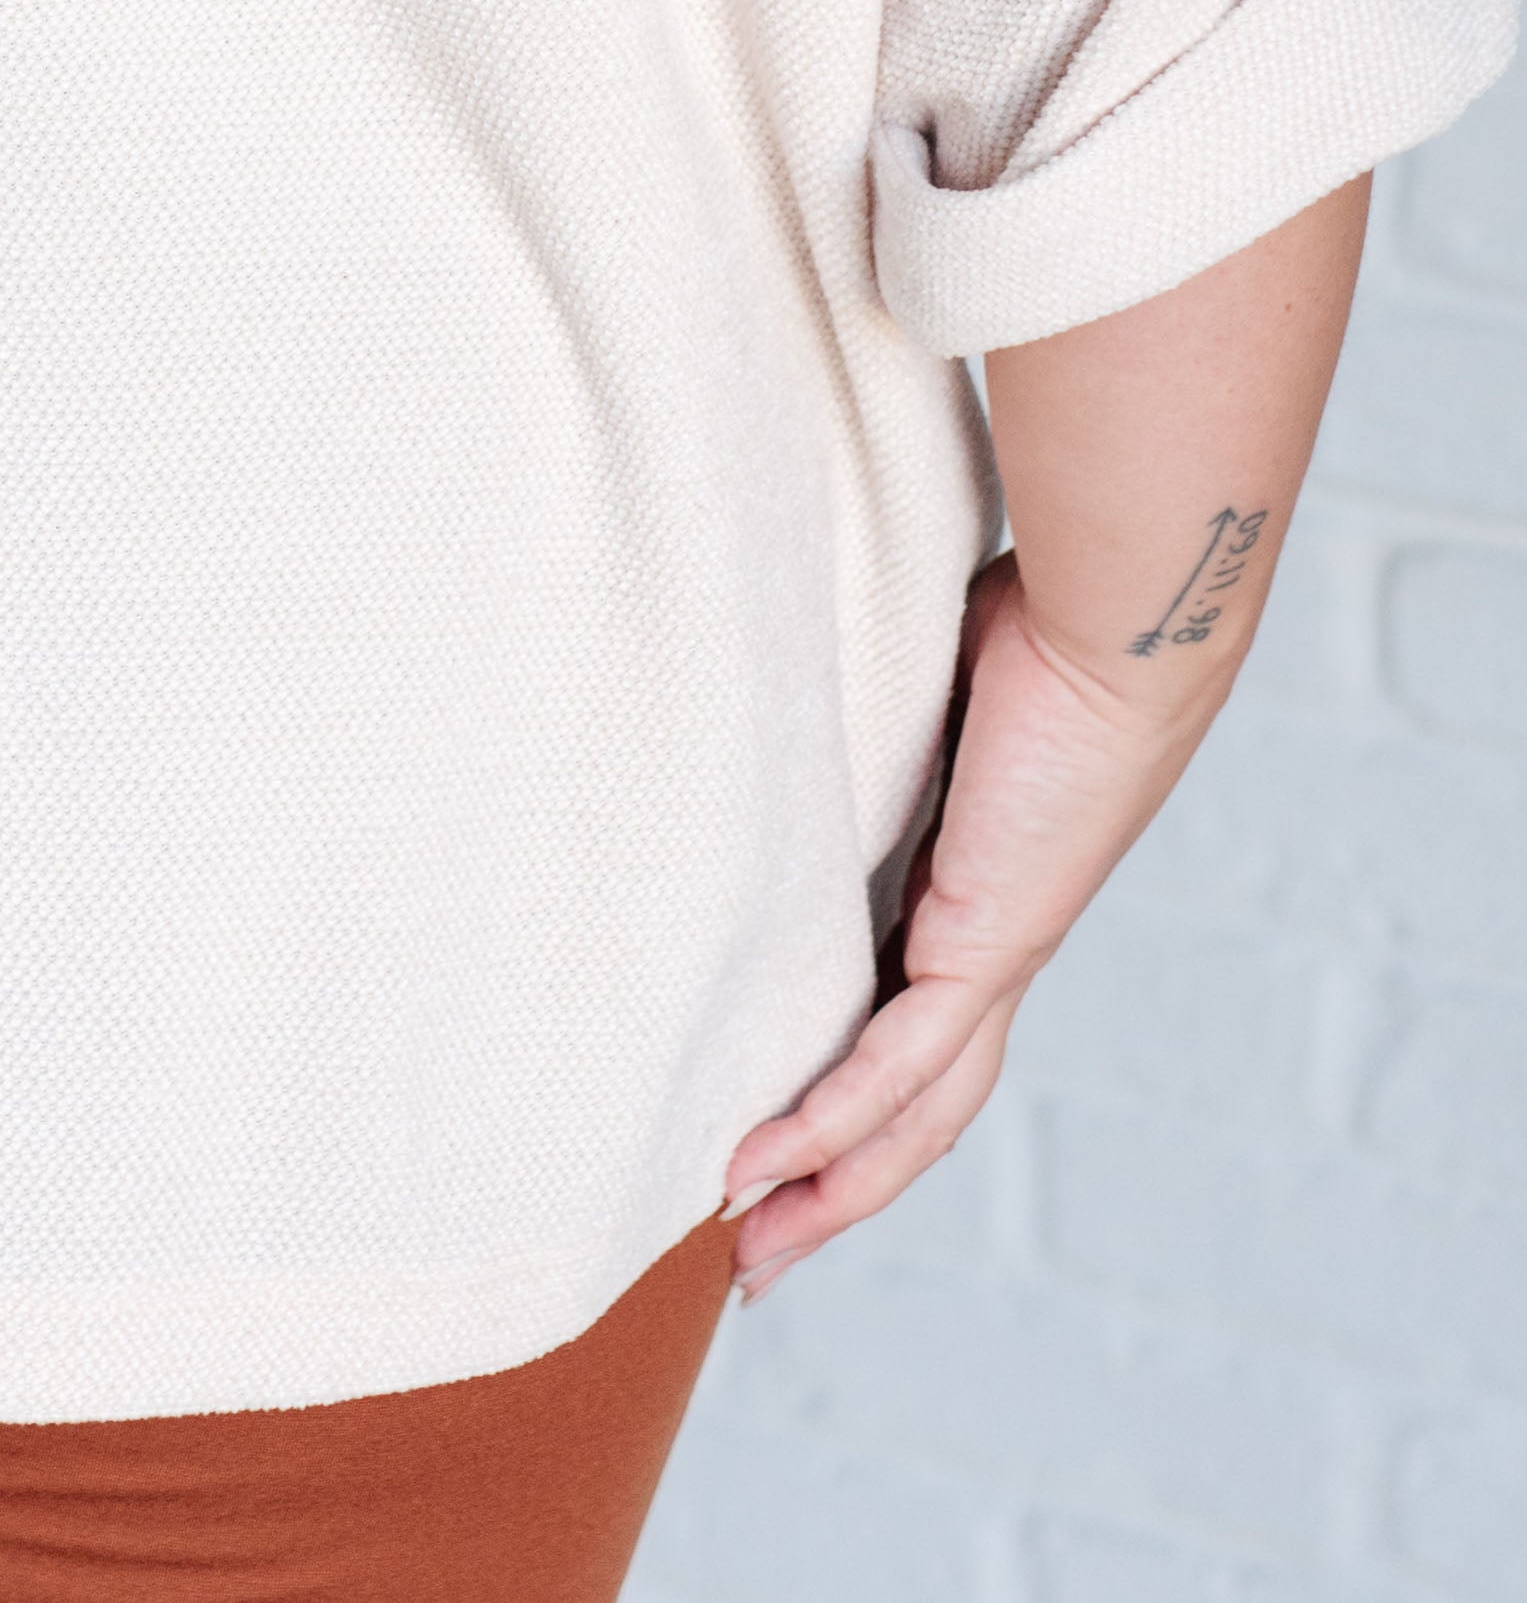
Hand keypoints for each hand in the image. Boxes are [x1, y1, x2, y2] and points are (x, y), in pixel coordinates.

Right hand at [715, 545, 1207, 1298]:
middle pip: (917, 1109)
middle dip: (838, 1188)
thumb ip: (863, 715)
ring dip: (832, 1190)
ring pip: (912, 1114)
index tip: (773, 1138)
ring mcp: (996, 952)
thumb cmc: (1034, 619)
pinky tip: (769, 1165)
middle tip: (754, 1252)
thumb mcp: (917, 690)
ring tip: (749, 1246)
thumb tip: (774, 663)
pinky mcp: (989, 939)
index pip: (908, 1027)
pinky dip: (835, 1122)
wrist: (1121, 621)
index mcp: (979, 894)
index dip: (850, 1097)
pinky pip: (899, 1060)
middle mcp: (994, 946)